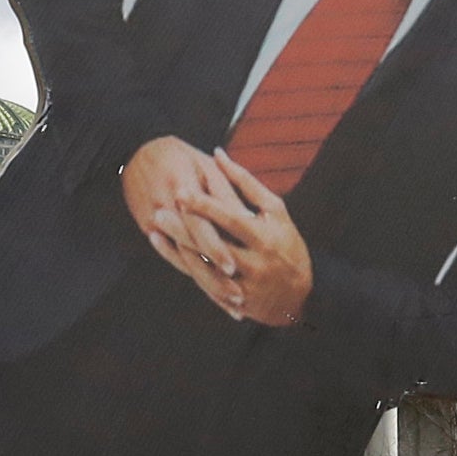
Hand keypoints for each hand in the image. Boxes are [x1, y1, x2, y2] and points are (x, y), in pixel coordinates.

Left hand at [120, 138, 315, 325]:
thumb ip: (245, 183)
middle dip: (184, 230)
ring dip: (177, 251)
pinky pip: (206, 286)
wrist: (302, 295)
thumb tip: (218, 153)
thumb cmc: (286, 242)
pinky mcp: (235, 302)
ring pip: (206, 269)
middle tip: (159, 211)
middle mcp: (255, 262)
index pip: (232, 219)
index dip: (206, 206)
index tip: (181, 191)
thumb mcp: (274, 211)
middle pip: (214, 245)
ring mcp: (244, 285)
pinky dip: (185, 270)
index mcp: (265, 236)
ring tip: (154, 231)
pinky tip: (168, 253)